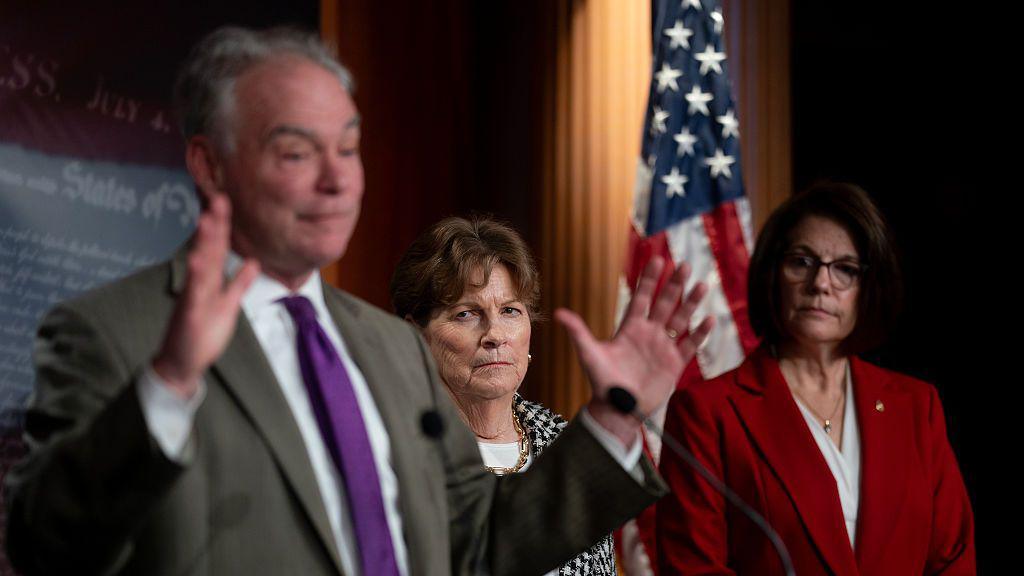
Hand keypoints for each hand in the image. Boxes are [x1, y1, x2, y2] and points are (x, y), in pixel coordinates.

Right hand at [152, 195, 259, 398]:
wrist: (181, 363)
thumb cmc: (202, 334)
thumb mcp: (228, 305)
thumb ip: (239, 284)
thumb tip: (253, 263)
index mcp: (210, 281)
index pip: (218, 248)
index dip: (223, 226)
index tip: (225, 201)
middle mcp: (200, 285)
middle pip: (209, 250)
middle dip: (214, 225)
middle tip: (218, 199)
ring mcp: (194, 298)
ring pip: (201, 267)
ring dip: (203, 244)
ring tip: (207, 221)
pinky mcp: (190, 315)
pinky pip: (193, 294)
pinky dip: (196, 278)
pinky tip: (197, 261)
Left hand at [556, 257, 712, 445]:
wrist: (618, 409)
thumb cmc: (602, 381)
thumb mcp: (589, 354)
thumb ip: (578, 332)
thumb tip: (557, 313)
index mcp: (630, 328)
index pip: (641, 298)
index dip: (649, 280)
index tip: (656, 259)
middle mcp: (649, 333)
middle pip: (664, 303)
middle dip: (674, 285)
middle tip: (683, 264)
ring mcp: (663, 347)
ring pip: (680, 320)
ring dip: (690, 303)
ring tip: (701, 284)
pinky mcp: (675, 364)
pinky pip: (690, 345)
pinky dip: (700, 333)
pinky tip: (709, 319)